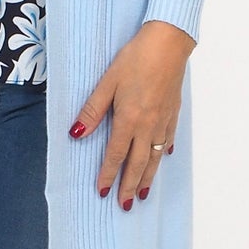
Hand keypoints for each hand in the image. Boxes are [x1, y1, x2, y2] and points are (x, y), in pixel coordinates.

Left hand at [68, 20, 191, 207]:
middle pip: (138, 163)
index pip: (116, 155)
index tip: (103, 192)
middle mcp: (148, 125)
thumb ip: (92, 111)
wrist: (168, 43)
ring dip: (148, 177)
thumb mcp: (107, 82)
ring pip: (155, 156)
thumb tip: (76, 135)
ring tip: (143, 193)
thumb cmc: (136, 58)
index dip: (108, 175)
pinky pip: (168, 140)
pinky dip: (164, 153)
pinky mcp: (173, 111)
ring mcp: (163, 120)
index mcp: (129, 120)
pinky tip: (163, 157)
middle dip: (130, 186)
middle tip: (125, 205)